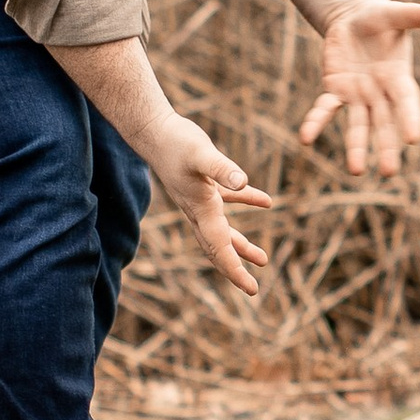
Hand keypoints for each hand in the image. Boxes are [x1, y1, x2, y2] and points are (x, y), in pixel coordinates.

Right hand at [136, 110, 273, 297]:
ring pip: (223, 230)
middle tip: (253, 289)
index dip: (235, 269)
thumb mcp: (202, 154)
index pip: (220, 247)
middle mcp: (199, 211)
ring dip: (242, 245)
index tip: (251, 288)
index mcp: (202, 209)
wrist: (154, 130)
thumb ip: (223, 169)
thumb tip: (243, 181)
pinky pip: (228, 200)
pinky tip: (266, 202)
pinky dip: (246, 202)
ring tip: (263, 259)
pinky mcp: (203, 184)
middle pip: (219, 248)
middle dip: (236, 268)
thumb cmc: (176, 142)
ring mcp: (200, 199)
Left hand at [297, 0, 419, 173]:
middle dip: (387, 147)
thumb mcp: (392, 14)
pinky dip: (316, 123)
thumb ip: (410, 16)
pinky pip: (325, 110)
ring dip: (357, 148)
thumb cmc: (379, 18)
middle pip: (385, 124)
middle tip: (391, 172)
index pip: (407, 102)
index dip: (410, 119)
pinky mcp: (336, 91)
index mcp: (399, 77)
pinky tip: (306, 138)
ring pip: (358, 126)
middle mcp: (380, 93)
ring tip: (357, 171)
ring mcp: (357, 96)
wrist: (354, 20)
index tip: (413, 139)